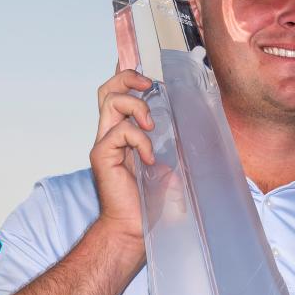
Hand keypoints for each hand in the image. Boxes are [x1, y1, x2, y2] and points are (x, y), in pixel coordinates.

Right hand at [91, 65, 155, 239]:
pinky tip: (150, 160)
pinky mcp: (102, 155)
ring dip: (136, 106)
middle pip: (108, 89)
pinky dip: (140, 141)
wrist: (134, 228)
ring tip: (152, 127)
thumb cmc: (149, 202)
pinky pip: (120, 132)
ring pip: (110, 101)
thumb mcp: (170, 166)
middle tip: (149, 88)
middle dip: (128, 78)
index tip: (143, 66)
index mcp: (124, 134)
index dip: (127, 75)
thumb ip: (172, 146)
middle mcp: (110, 134)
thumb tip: (192, 130)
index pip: (120, 96)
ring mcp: (105, 144)